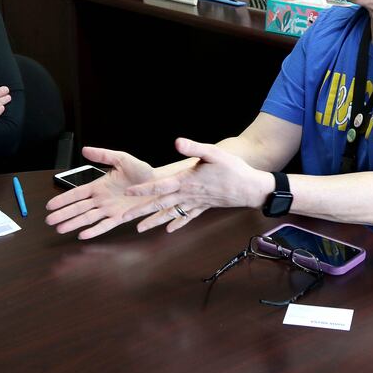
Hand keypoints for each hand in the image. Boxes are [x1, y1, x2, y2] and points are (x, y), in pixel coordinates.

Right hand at [45, 146, 158, 238]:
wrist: (159, 183)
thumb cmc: (142, 172)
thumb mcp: (121, 159)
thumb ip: (103, 155)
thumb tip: (85, 150)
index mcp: (100, 185)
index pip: (77, 193)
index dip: (63, 199)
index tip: (50, 205)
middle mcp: (102, 199)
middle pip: (78, 208)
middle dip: (63, 214)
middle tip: (49, 220)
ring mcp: (109, 209)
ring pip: (87, 218)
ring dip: (73, 223)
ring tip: (60, 228)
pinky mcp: (120, 217)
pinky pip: (104, 225)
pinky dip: (94, 230)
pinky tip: (83, 235)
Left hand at [123, 137, 273, 232]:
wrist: (251, 188)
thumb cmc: (233, 168)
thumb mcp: (213, 153)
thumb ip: (194, 148)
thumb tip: (177, 142)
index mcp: (187, 181)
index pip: (160, 187)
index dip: (143, 189)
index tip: (128, 192)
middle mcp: (188, 195)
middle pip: (160, 205)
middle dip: (140, 212)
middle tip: (122, 219)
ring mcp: (195, 203)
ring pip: (170, 214)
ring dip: (154, 222)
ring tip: (139, 229)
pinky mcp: (203, 207)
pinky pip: (187, 217)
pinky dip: (177, 223)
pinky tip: (169, 229)